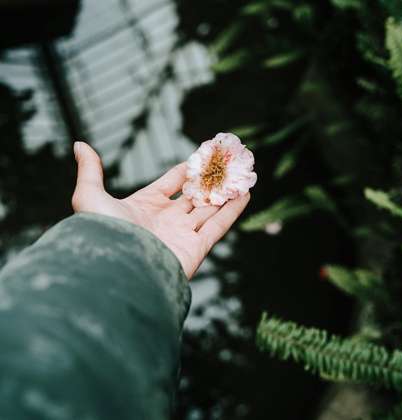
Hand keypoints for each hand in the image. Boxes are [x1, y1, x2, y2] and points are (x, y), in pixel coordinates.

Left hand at [72, 142, 249, 278]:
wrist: (116, 271)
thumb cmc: (102, 235)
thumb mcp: (90, 197)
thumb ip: (90, 171)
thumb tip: (79, 144)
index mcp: (145, 206)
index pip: (171, 182)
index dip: (186, 169)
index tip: (202, 155)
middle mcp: (166, 219)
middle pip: (194, 194)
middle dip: (211, 179)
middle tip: (227, 163)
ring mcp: (182, 233)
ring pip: (210, 208)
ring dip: (226, 192)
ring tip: (242, 175)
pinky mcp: (196, 248)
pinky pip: (219, 225)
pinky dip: (233, 211)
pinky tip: (245, 194)